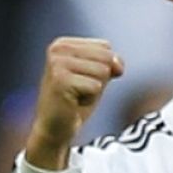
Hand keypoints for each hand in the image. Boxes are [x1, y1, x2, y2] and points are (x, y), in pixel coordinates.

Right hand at [25, 37, 124, 169]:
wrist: (55, 129)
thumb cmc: (75, 103)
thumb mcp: (97, 77)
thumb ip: (110, 64)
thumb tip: (118, 65)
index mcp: (64, 44)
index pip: (106, 47)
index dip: (104, 68)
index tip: (82, 81)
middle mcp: (58, 49)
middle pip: (106, 57)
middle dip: (100, 79)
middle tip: (80, 91)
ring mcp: (57, 63)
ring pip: (103, 71)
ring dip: (94, 90)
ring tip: (76, 96)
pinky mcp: (60, 80)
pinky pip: (95, 86)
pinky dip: (89, 99)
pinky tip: (73, 103)